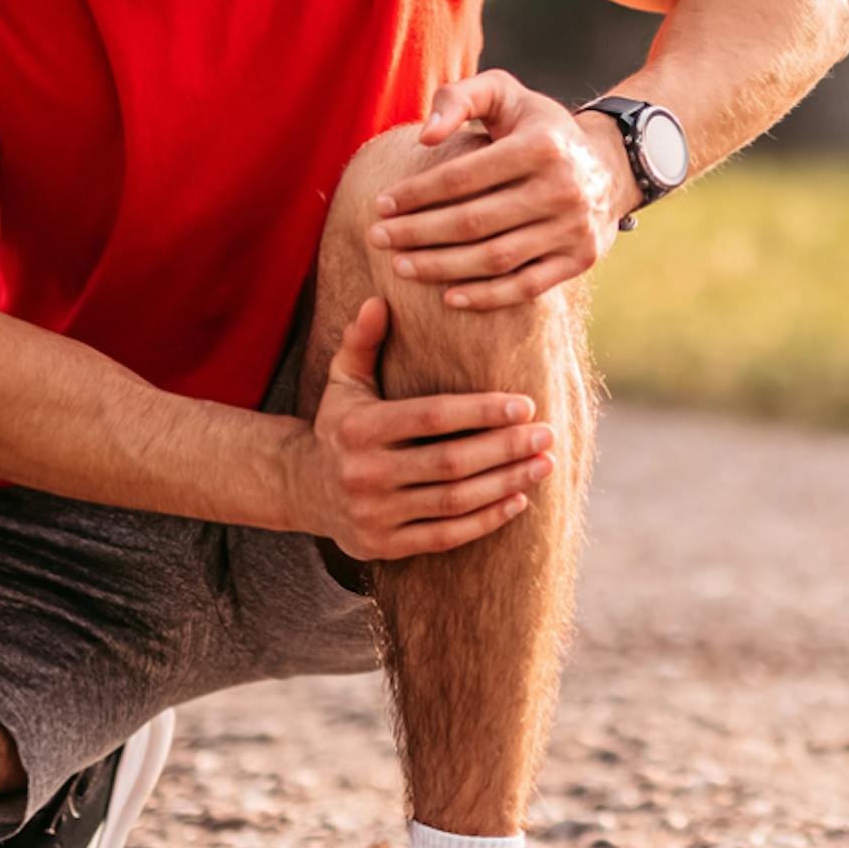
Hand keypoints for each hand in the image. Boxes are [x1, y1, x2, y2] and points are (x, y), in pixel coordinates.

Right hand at [280, 298, 549, 559]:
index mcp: (359, 428)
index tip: (526, 404)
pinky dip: (486, 520)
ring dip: (506, 483)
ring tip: (544, 464)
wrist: (302, 488)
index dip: (482, 411)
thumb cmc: (340, 425)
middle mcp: (363, 473)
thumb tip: (380, 300)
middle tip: (546, 434)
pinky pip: (445, 536)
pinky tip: (519, 499)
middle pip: (450, 462)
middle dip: (505, 448)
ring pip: (454, 501)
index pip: (432, 417)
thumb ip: (362, 341)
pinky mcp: (385, 546)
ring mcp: (374, 514)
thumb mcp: (344, 380)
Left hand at [370, 69, 631, 310]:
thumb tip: (425, 138)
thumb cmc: (537, 127)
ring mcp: (575, 228)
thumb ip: (458, 99)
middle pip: (474, 222)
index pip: (463, 177)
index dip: (416, 194)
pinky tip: (447, 297)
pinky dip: (486, 297)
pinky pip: (527, 286)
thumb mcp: (503, 93)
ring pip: (495, 258)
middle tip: (377, 239)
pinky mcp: (581, 259)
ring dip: (441, 267)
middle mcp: (563, 188)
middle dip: (417, 233)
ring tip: (400, 267)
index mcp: (540, 145)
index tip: (380, 205)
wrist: (609, 163)